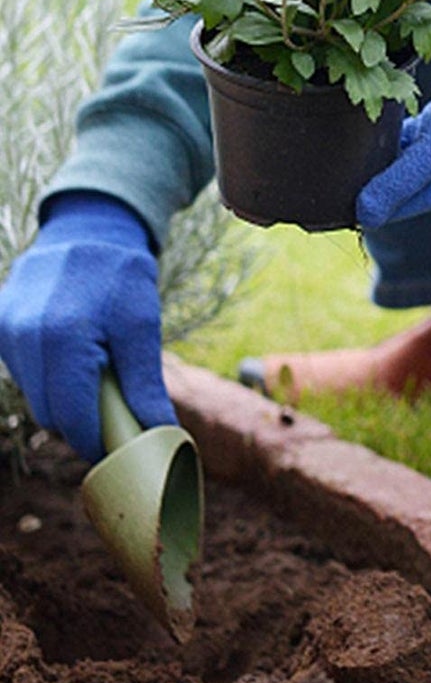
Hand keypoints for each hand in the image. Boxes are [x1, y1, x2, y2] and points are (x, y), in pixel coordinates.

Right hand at [0, 192, 172, 461]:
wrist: (87, 230)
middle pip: (50, 412)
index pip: (72, 417)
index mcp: (62, 338)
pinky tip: (74, 354)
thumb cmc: (121, 277)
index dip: (96, 441)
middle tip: (117, 415)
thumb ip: (143, 384)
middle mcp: (22, 336)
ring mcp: (4, 331)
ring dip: (66, 396)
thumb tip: (162, 433)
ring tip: (97, 370)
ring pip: (36, 394)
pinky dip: (50, 376)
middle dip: (83, 422)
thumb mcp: (142, 327)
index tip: (120, 451)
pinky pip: (25, 372)